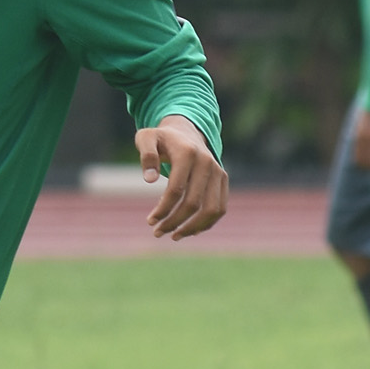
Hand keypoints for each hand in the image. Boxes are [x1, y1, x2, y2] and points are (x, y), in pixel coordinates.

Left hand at [136, 115, 227, 238]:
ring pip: (211, 209)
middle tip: (157, 232)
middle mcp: (206, 162)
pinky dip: (207, 223)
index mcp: (187, 153)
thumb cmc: (161, 139)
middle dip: (174, 222)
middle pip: (193, 203)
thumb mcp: (146, 138)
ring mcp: (218, 171)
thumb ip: (146, 155)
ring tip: (174, 236)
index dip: (163, 209)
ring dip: (193, 228)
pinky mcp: (223, 179)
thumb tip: (150, 180)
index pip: (176, 189)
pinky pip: (220, 208)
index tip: (150, 221)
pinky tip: (190, 231)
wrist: (185, 131)